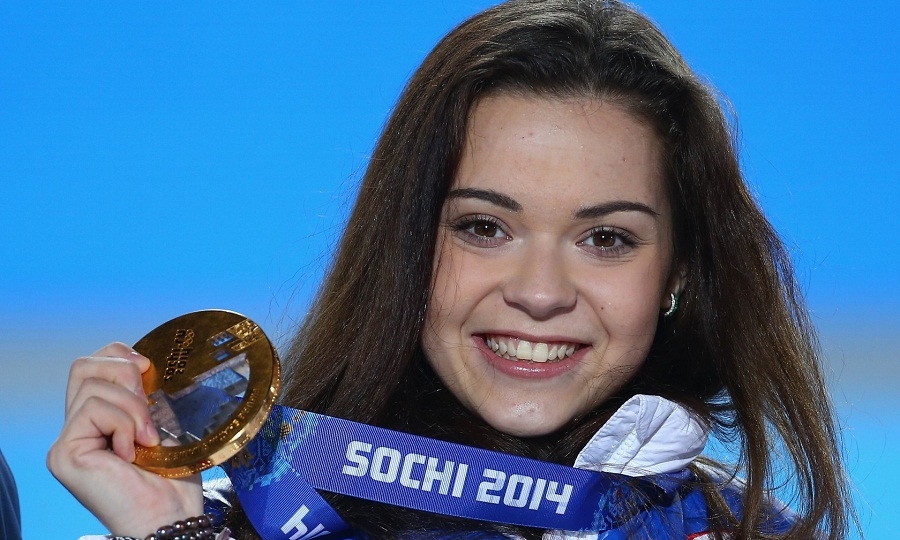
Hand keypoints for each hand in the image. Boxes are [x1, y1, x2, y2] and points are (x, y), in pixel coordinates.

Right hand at [47, 342, 203, 536]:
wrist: (171, 515)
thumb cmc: (173, 478)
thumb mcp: (162, 423)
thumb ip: (144, 395)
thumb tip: (142, 362)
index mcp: (98, 419)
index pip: (92, 364)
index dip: (119, 355)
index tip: (149, 369)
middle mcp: (76, 428)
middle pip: (83, 366)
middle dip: (124, 373)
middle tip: (149, 403)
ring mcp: (67, 442)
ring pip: (93, 386)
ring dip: (133, 407)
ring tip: (148, 438)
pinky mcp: (64, 453)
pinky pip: (94, 409)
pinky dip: (124, 424)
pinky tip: (133, 452)